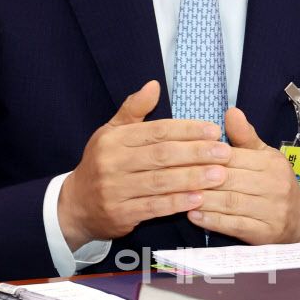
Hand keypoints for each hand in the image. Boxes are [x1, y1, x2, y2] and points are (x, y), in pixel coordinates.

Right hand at [58, 80, 231, 249]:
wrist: (76, 205)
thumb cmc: (102, 162)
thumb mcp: (111, 131)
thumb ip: (134, 108)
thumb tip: (154, 84)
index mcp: (114, 138)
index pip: (157, 131)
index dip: (187, 129)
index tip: (213, 129)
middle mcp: (113, 162)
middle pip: (162, 155)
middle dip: (196, 153)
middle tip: (224, 152)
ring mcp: (115, 190)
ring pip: (161, 182)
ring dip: (193, 178)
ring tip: (220, 175)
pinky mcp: (120, 214)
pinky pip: (155, 207)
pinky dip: (178, 203)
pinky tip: (199, 198)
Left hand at [187, 107, 299, 243]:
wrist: (299, 220)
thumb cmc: (274, 182)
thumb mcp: (264, 155)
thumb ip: (245, 136)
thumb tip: (231, 111)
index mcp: (271, 163)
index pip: (234, 156)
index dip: (207, 155)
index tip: (183, 154)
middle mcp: (274, 186)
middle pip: (230, 179)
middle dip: (201, 177)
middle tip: (174, 175)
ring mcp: (271, 211)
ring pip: (230, 202)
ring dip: (203, 198)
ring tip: (179, 194)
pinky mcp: (264, 233)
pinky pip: (234, 225)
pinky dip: (212, 220)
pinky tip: (192, 214)